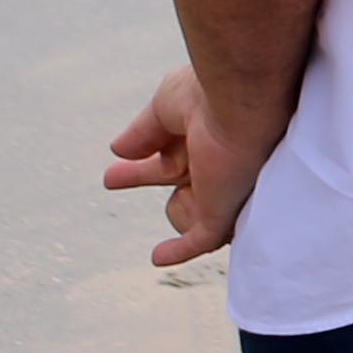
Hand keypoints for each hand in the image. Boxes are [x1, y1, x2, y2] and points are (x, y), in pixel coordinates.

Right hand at [102, 65, 281, 266]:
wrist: (242, 103)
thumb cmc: (209, 96)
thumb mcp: (166, 107)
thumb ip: (144, 132)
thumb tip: (119, 150)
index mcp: (206, 131)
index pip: (169, 149)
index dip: (142, 157)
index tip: (113, 166)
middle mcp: (218, 161)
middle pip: (176, 176)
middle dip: (144, 174)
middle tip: (111, 179)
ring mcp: (222, 189)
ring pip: (188, 207)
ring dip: (179, 199)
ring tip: (199, 160)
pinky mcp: (223, 210)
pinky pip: (202, 238)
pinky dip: (182, 249)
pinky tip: (159, 257)